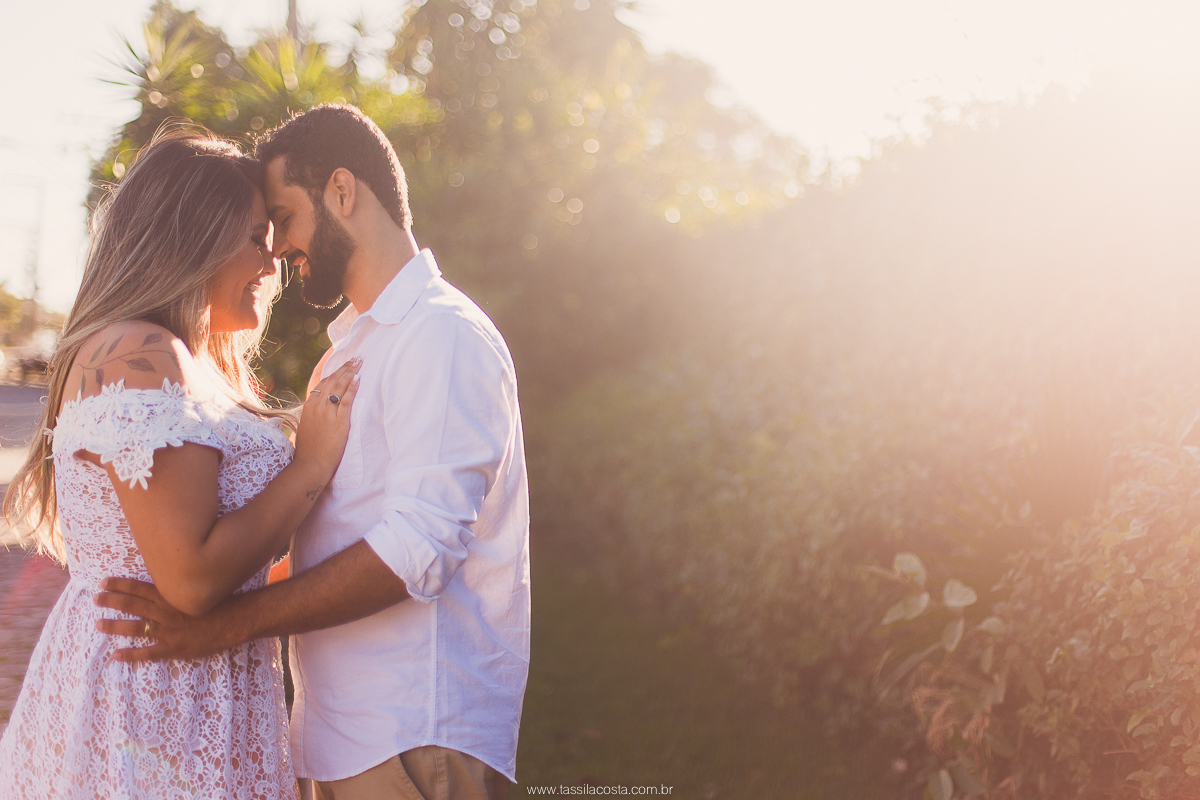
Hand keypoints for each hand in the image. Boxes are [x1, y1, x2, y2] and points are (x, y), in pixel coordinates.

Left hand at [94, 577, 240, 661]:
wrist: (235, 620)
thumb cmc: (219, 603)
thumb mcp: (196, 590)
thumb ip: (177, 588)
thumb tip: (161, 581)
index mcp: (169, 596)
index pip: (138, 587)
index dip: (119, 584)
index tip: (103, 582)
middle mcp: (165, 611)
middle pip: (131, 605)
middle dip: (111, 601)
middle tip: (95, 599)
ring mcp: (168, 631)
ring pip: (135, 628)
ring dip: (114, 626)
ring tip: (98, 624)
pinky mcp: (173, 648)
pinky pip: (147, 653)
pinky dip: (129, 654)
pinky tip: (115, 654)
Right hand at [293, 357, 361, 478]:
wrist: (310, 464)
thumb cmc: (309, 449)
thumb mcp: (307, 426)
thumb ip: (313, 414)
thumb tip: (320, 406)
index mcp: (308, 406)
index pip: (321, 382)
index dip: (331, 370)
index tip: (339, 361)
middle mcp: (316, 406)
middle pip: (332, 381)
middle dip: (344, 368)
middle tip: (355, 358)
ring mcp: (327, 413)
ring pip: (339, 387)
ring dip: (349, 373)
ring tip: (358, 363)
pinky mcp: (338, 421)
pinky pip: (346, 400)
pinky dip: (352, 388)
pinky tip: (358, 379)